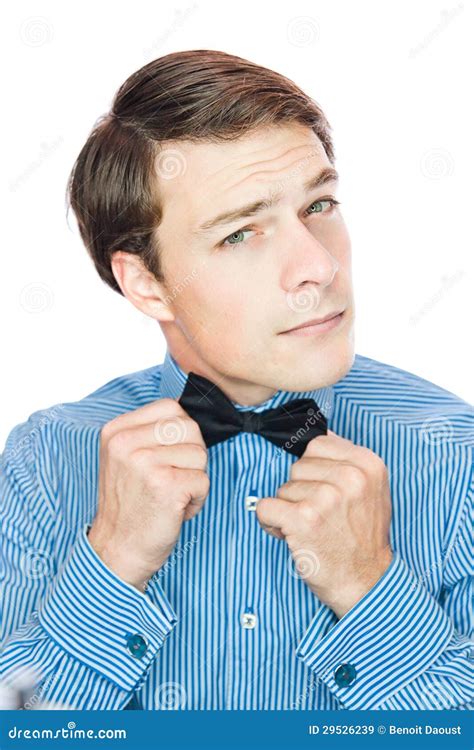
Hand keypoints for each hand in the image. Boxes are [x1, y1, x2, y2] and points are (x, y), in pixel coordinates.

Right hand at [87, 398, 209, 591]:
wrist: (116, 550)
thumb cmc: (129, 505)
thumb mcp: (125, 458)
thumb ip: (149, 432)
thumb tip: (189, 414)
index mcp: (116, 431)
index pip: (170, 408)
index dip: (181, 433)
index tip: (168, 458)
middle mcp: (126, 443)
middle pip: (189, 427)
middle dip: (192, 455)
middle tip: (173, 479)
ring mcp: (145, 463)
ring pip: (200, 454)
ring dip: (195, 479)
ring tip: (171, 495)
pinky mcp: (165, 485)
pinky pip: (203, 480)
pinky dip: (197, 499)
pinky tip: (176, 509)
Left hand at [256, 429, 392, 617]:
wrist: (367, 583)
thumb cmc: (362, 538)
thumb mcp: (369, 490)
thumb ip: (345, 462)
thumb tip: (312, 436)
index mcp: (367, 463)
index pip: (316, 444)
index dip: (313, 470)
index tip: (325, 492)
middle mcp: (350, 476)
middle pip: (297, 466)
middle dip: (300, 491)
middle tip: (320, 516)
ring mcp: (327, 497)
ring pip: (282, 488)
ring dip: (288, 510)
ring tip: (312, 530)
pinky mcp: (304, 519)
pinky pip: (266, 507)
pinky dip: (271, 523)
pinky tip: (292, 536)